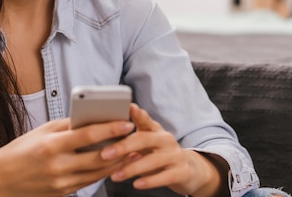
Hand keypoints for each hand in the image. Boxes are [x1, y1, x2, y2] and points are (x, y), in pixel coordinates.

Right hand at [0, 117, 135, 196]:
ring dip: (118, 162)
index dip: (110, 129)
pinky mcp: (63, 193)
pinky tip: (115, 164)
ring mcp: (61, 183)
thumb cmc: (21, 150)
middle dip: (121, 147)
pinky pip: (89, 182)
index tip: (127, 122)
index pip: (88, 135)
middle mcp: (58, 166)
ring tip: (132, 150)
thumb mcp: (42, 131)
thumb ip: (68, 125)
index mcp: (52, 145)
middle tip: (137, 137)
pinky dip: (103, 172)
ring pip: (98, 173)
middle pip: (99, 157)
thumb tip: (93, 116)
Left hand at [101, 104, 228, 196]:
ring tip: (115, 176)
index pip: (145, 119)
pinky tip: (136, 184)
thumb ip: (130, 138)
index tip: (128, 107)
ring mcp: (175, 155)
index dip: (137, 113)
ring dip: (132, 168)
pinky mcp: (182, 171)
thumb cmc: (158, 155)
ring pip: (153, 160)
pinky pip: (164, 176)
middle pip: (145, 139)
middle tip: (105, 154)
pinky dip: (149, 181)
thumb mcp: (147, 144)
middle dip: (123, 146)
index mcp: (155, 130)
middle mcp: (166, 139)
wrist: (188, 170)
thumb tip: (103, 136)